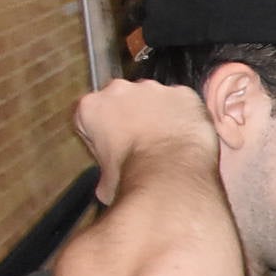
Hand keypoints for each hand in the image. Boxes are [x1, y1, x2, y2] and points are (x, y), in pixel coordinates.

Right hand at [73, 79, 218, 204]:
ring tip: (167, 143)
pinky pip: (183, 102)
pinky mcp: (182, 93)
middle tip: (142, 145)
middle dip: (131, 118)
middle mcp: (119, 90)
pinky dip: (185, 116)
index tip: (114, 145)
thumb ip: (104, 172)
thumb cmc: (136, 176)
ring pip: (153, 98)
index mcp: (90, 107)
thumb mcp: (105, 182)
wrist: (170, 176)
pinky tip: (185, 136)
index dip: (104, 132)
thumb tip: (108, 186)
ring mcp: (152, 89)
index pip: (92, 115)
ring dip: (159, 115)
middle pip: (123, 101)